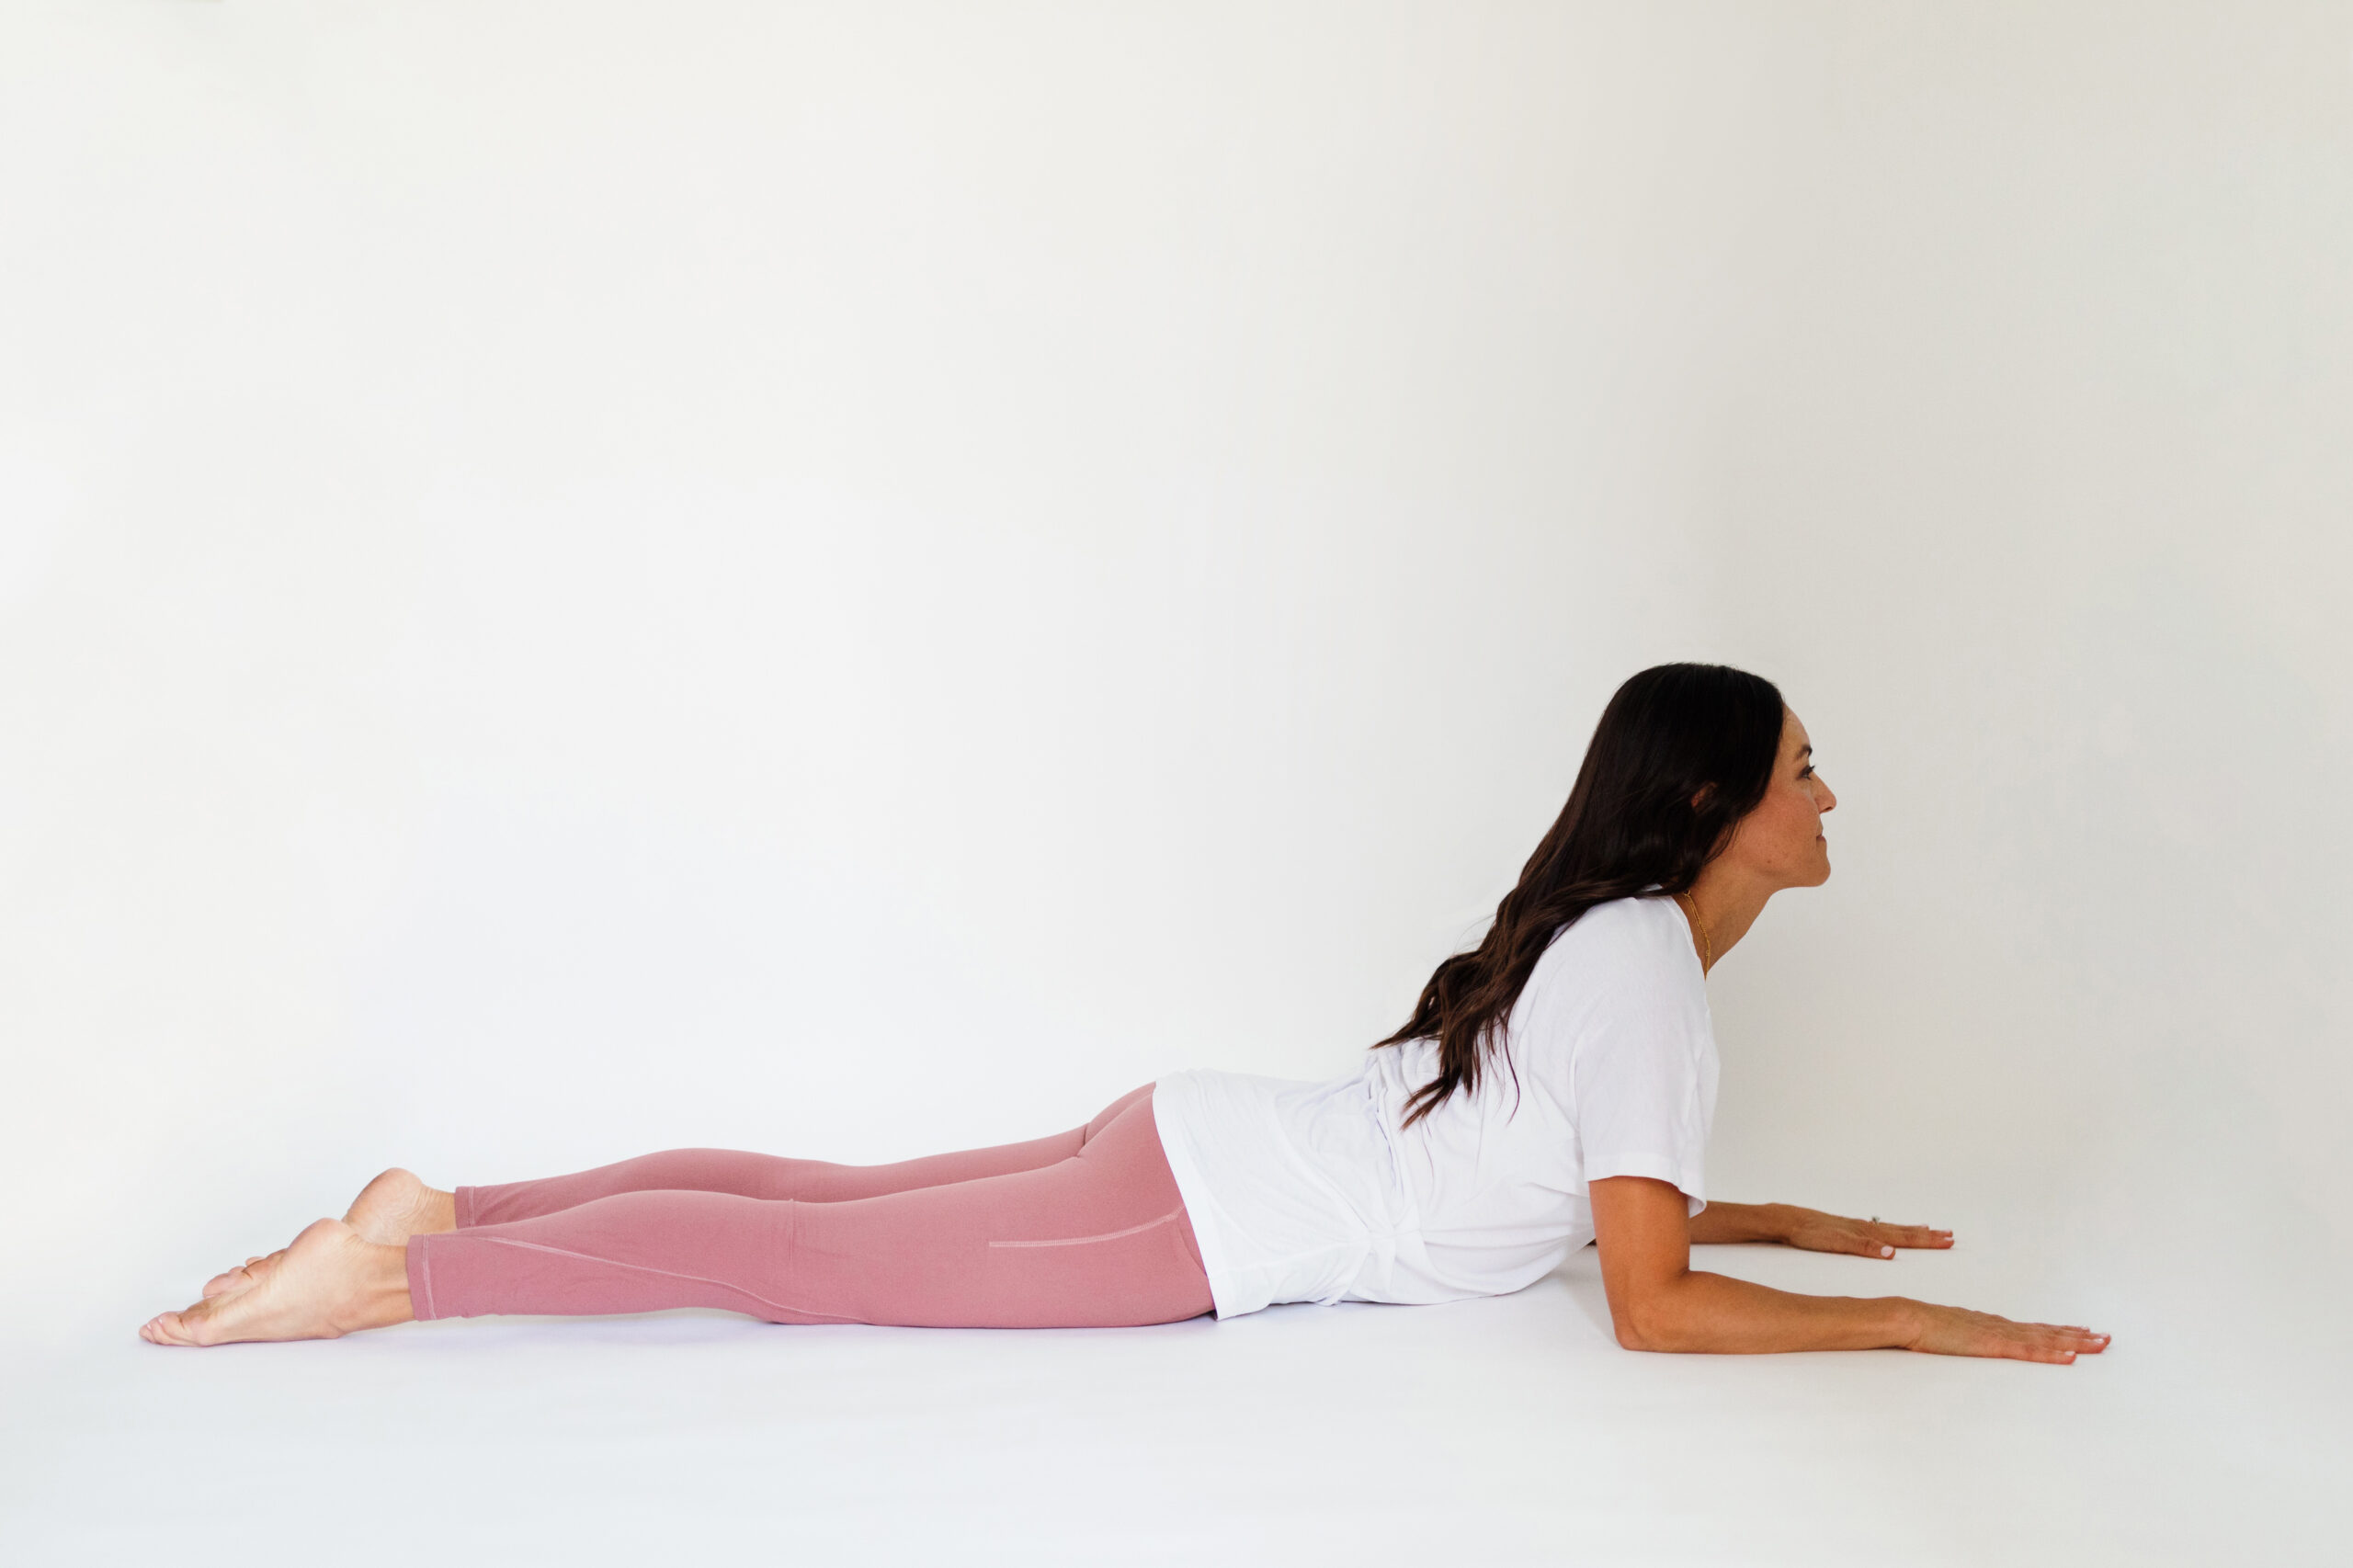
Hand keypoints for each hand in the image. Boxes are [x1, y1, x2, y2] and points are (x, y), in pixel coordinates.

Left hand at [1778, 1206, 1951, 1258]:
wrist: (1787, 1221)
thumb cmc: (1810, 1232)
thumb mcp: (1837, 1242)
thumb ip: (1864, 1247)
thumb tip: (1892, 1252)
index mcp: (1867, 1232)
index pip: (1903, 1237)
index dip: (1926, 1240)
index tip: (1948, 1240)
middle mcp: (1866, 1227)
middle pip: (1903, 1231)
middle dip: (1927, 1236)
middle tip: (1950, 1236)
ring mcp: (1858, 1227)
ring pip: (1892, 1229)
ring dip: (1913, 1231)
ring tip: (1931, 1229)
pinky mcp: (1849, 1229)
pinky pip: (1879, 1229)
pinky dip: (1893, 1230)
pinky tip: (1893, 1232)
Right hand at [1903, 1301, 2110, 1363]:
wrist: (1909, 1318)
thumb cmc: (1923, 1327)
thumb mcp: (1950, 1335)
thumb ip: (1965, 1338)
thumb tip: (1970, 1343)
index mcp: (1992, 1325)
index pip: (2033, 1329)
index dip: (2059, 1331)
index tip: (2081, 1331)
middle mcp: (2002, 1326)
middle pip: (2047, 1332)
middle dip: (2078, 1336)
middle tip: (2105, 1338)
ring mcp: (2000, 1334)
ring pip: (2046, 1339)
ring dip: (2075, 1342)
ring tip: (2099, 1344)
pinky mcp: (1994, 1345)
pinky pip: (2029, 1351)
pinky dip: (2052, 1353)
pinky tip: (2070, 1356)